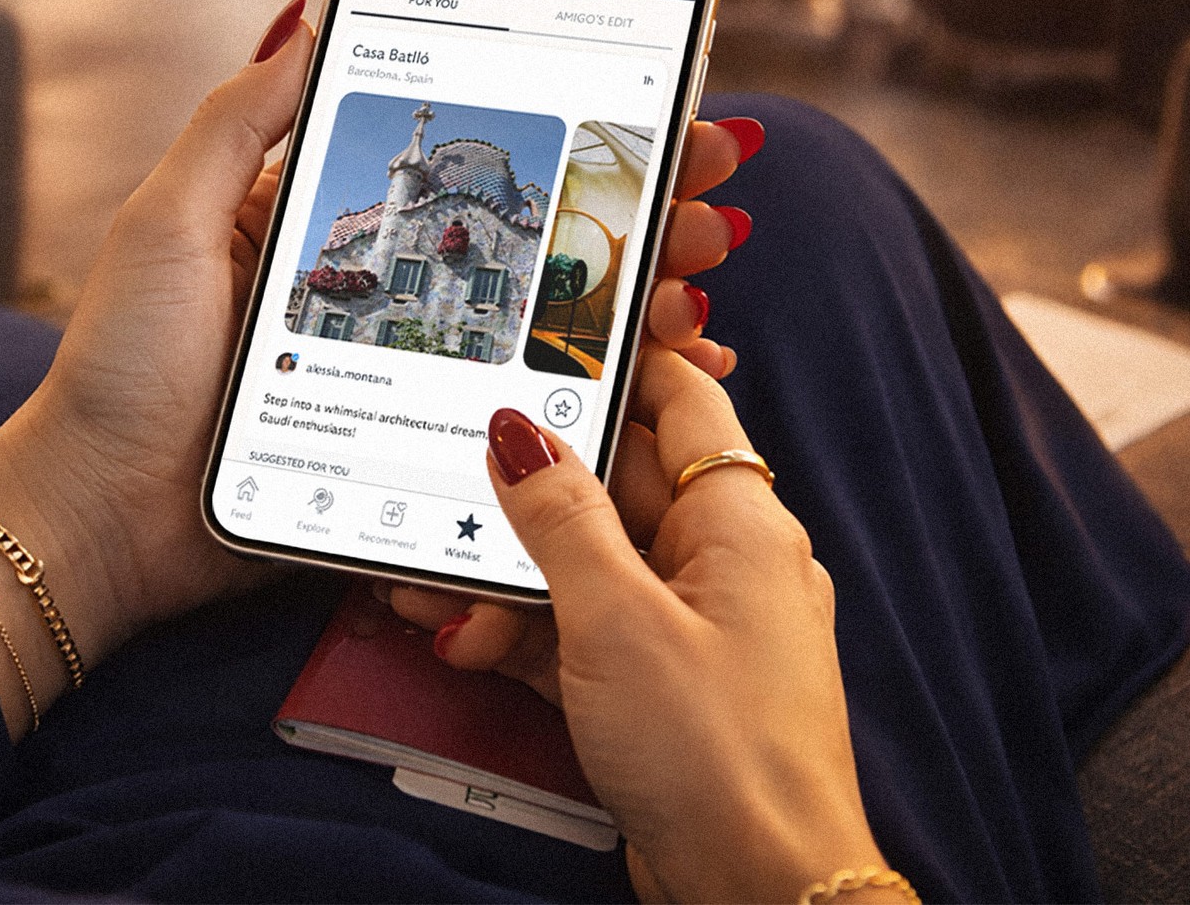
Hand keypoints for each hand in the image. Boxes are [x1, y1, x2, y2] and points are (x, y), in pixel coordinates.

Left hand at [0, 0, 761, 733]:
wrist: (102, 523)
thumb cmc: (122, 366)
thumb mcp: (171, 221)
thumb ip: (241, 123)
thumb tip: (311, 11)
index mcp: (327, 225)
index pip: (468, 164)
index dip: (560, 132)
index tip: (651, 103)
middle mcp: (379, 293)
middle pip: (529, 239)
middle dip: (631, 208)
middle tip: (710, 190)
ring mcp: (402, 375)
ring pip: (543, 325)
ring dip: (634, 292)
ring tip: (697, 275)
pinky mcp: (410, 452)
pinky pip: (520, 416)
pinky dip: (600, 392)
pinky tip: (666, 369)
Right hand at [407, 351, 888, 903]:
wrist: (759, 891)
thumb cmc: (715, 751)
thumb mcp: (616, 617)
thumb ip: (560, 516)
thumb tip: (518, 431)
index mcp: (739, 523)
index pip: (680, 401)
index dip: (612, 363)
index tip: (537, 340)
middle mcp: (721, 565)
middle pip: (613, 489)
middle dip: (522, 495)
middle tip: (442, 484)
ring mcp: (692, 629)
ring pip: (586, 567)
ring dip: (508, 576)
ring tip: (430, 588)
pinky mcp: (661, 687)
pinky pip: (584, 631)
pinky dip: (527, 632)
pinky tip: (465, 638)